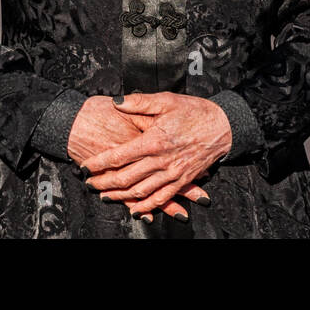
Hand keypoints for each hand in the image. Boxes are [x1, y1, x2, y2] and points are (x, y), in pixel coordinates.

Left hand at [80, 93, 231, 220]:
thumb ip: (140, 102)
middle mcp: (161, 161)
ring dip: (119, 196)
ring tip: (104, 195)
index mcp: (154, 141)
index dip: (98, 163)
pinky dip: (146, 206)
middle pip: (125, 178)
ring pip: (139, 191)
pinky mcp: (182, 180)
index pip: (118, 156)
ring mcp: (172, 173)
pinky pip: (161, 198)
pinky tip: (134, 208)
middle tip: (89, 184)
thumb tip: (117, 102)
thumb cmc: (196, 111)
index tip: (85, 166)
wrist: (224, 126)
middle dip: (103, 182)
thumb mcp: (168, 100)